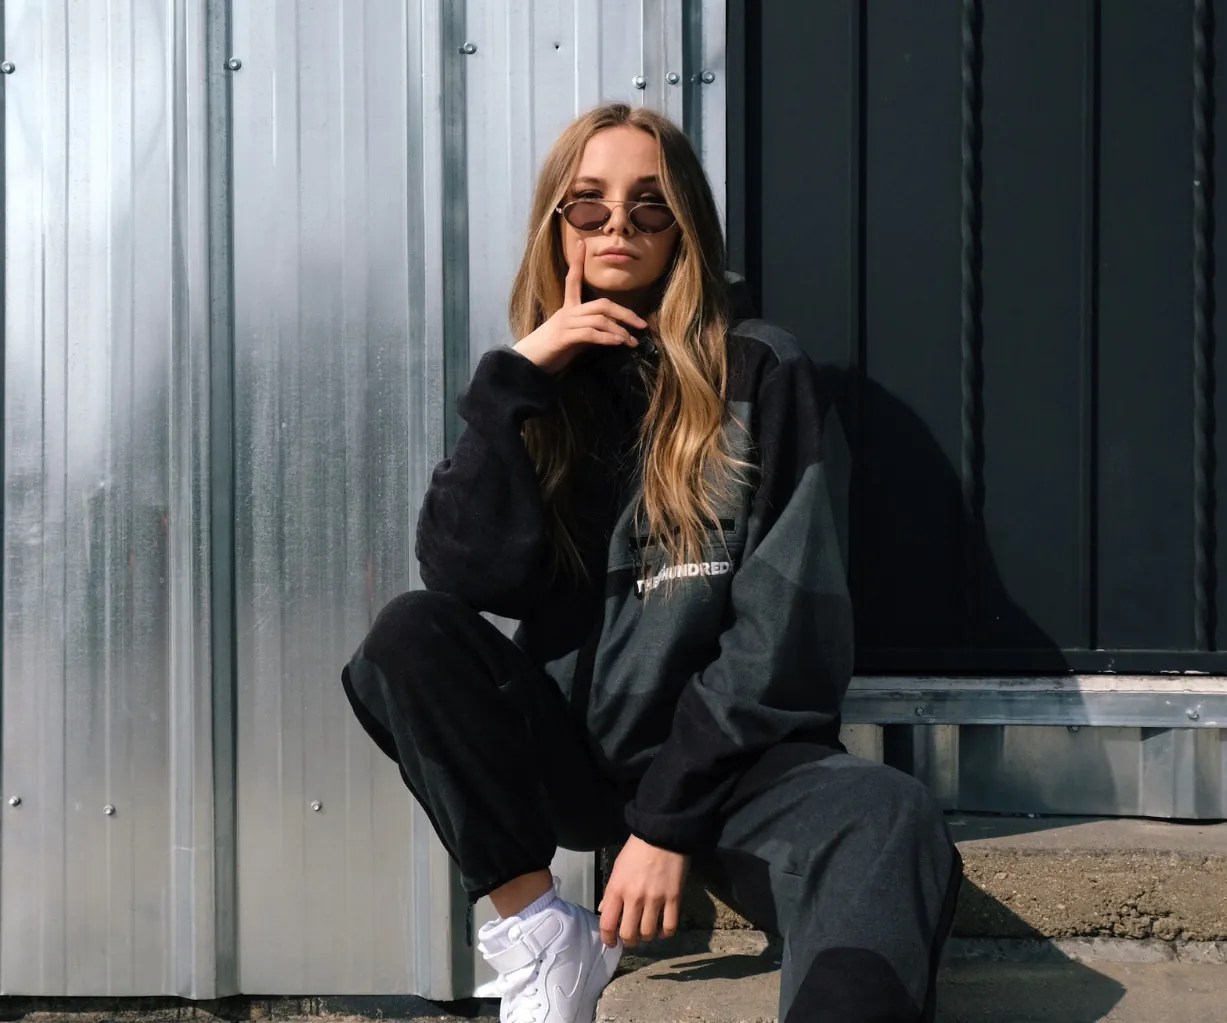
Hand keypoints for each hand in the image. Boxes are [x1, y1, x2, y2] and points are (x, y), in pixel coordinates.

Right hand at [513, 238, 647, 373]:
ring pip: (599, 319)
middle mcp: (567, 312)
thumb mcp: (573, 337)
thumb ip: (589, 330)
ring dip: (619, 331)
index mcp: (567, 308)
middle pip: (601, 304)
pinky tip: (617, 343)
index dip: (578, 262)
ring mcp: (566, 323)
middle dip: (624, 313)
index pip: (573, 280)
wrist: (528, 362)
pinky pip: (591, 334)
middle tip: (641, 324)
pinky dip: (607, 338)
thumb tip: (609, 332)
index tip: (583, 243)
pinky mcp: (565, 337)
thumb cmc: (550, 350)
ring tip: (632, 341)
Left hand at [598, 835, 689, 947]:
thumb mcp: (618, 868)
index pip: (607, 924)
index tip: (611, 942)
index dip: (608, 939)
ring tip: (647, 932)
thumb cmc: (636, 850)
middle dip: (629, 941)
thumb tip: (604, 910)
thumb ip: (611, 892)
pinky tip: (662, 930)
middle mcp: (634, 897)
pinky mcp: (674, 898)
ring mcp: (655, 899)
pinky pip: (670, 926)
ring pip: (648, 933)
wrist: (661, 834)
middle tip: (631, 938)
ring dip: (647, 937)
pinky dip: (665, 933)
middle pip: (629, 934)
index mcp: (617, 889)